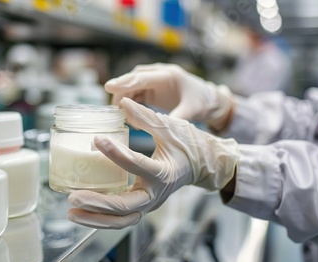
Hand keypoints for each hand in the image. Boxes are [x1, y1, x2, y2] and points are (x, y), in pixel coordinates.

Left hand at [66, 98, 238, 228]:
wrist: (203, 165)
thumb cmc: (188, 145)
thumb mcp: (170, 127)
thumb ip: (145, 116)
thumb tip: (122, 102)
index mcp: (164, 173)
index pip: (137, 165)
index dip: (115, 153)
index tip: (96, 140)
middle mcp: (155, 194)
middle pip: (125, 206)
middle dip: (98, 204)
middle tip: (73, 197)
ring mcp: (149, 204)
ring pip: (121, 220)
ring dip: (95, 219)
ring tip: (71, 213)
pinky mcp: (142, 206)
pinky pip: (121, 218)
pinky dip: (101, 219)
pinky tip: (82, 213)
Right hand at [105, 63, 233, 130]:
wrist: (208, 99)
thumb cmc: (202, 102)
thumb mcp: (192, 111)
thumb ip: (176, 118)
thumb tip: (161, 129)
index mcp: (169, 76)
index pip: (142, 77)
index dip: (125, 82)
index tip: (109, 86)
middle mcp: (159, 75)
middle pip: (134, 79)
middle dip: (120, 90)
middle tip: (112, 108)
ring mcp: (155, 82)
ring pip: (132, 87)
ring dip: (125, 99)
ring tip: (121, 116)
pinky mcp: (152, 89)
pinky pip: (136, 94)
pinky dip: (130, 104)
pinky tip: (130, 118)